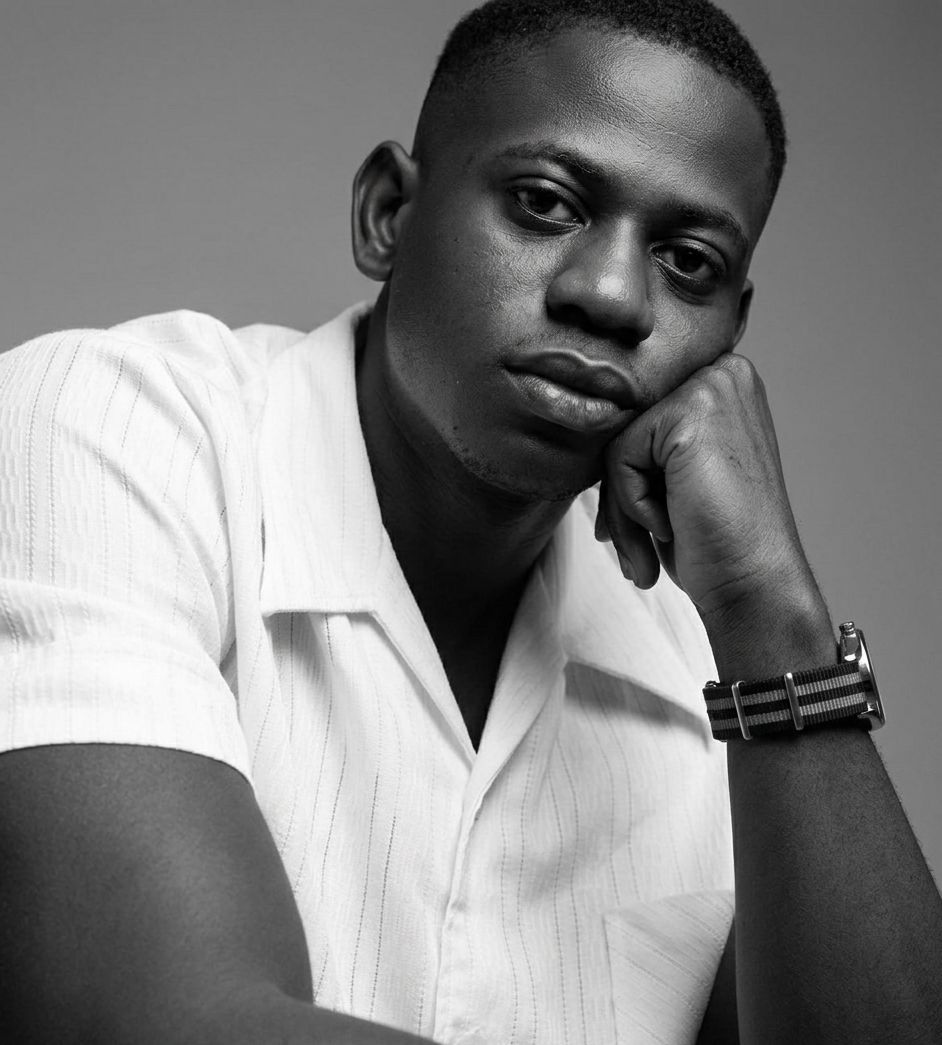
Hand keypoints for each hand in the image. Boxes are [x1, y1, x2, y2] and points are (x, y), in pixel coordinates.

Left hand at [596, 353, 830, 661]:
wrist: (754, 585)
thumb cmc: (715, 543)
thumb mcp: (672, 482)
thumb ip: (641, 447)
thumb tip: (581, 437)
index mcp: (721, 385)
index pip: (635, 423)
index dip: (627, 479)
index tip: (642, 529)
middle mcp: (723, 373)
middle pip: (623, 430)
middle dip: (620, 498)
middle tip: (639, 552)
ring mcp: (711, 386)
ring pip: (617, 446)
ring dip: (623, 511)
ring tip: (650, 552)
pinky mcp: (693, 411)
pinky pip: (620, 457)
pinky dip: (632, 505)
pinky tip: (672, 528)